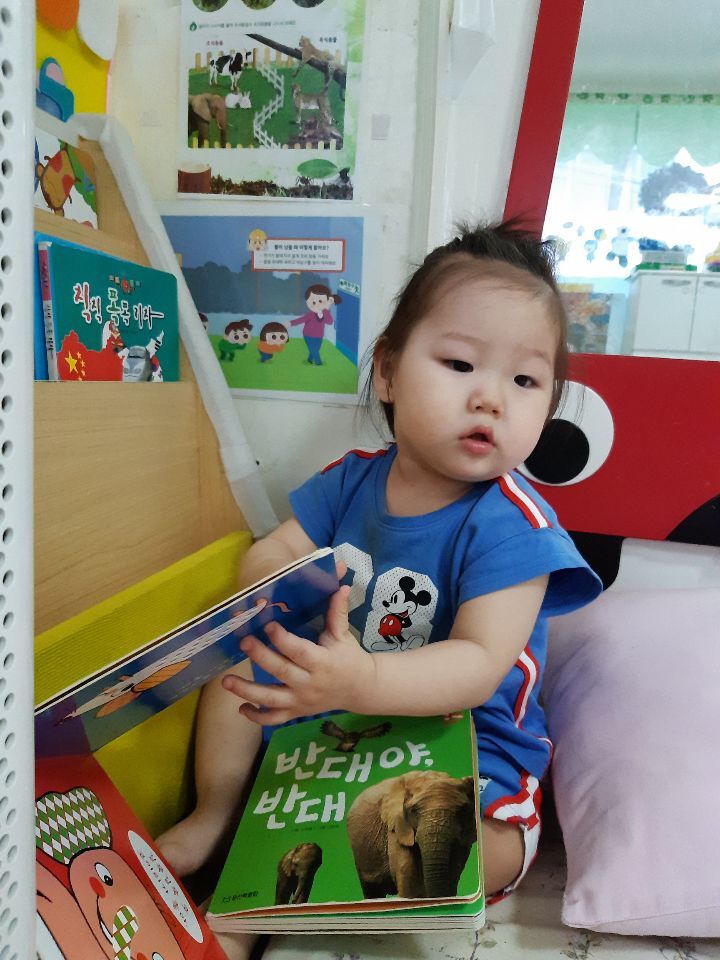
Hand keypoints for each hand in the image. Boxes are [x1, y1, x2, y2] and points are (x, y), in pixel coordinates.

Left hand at [222, 585, 375, 724]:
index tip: (268, 625)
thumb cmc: (349, 657)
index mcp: (322, 662)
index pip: (300, 651)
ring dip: (247, 691)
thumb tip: (341, 586)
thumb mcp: (343, 635)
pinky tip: (241, 708)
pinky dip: (257, 717)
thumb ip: (338, 612)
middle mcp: (310, 683)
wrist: (360, 689)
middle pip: (281, 671)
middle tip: (243, 641)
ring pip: (271, 699)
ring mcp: (301, 700)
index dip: (283, 640)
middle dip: (261, 657)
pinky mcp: (296, 711)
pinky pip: (274, 718)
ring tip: (226, 681)